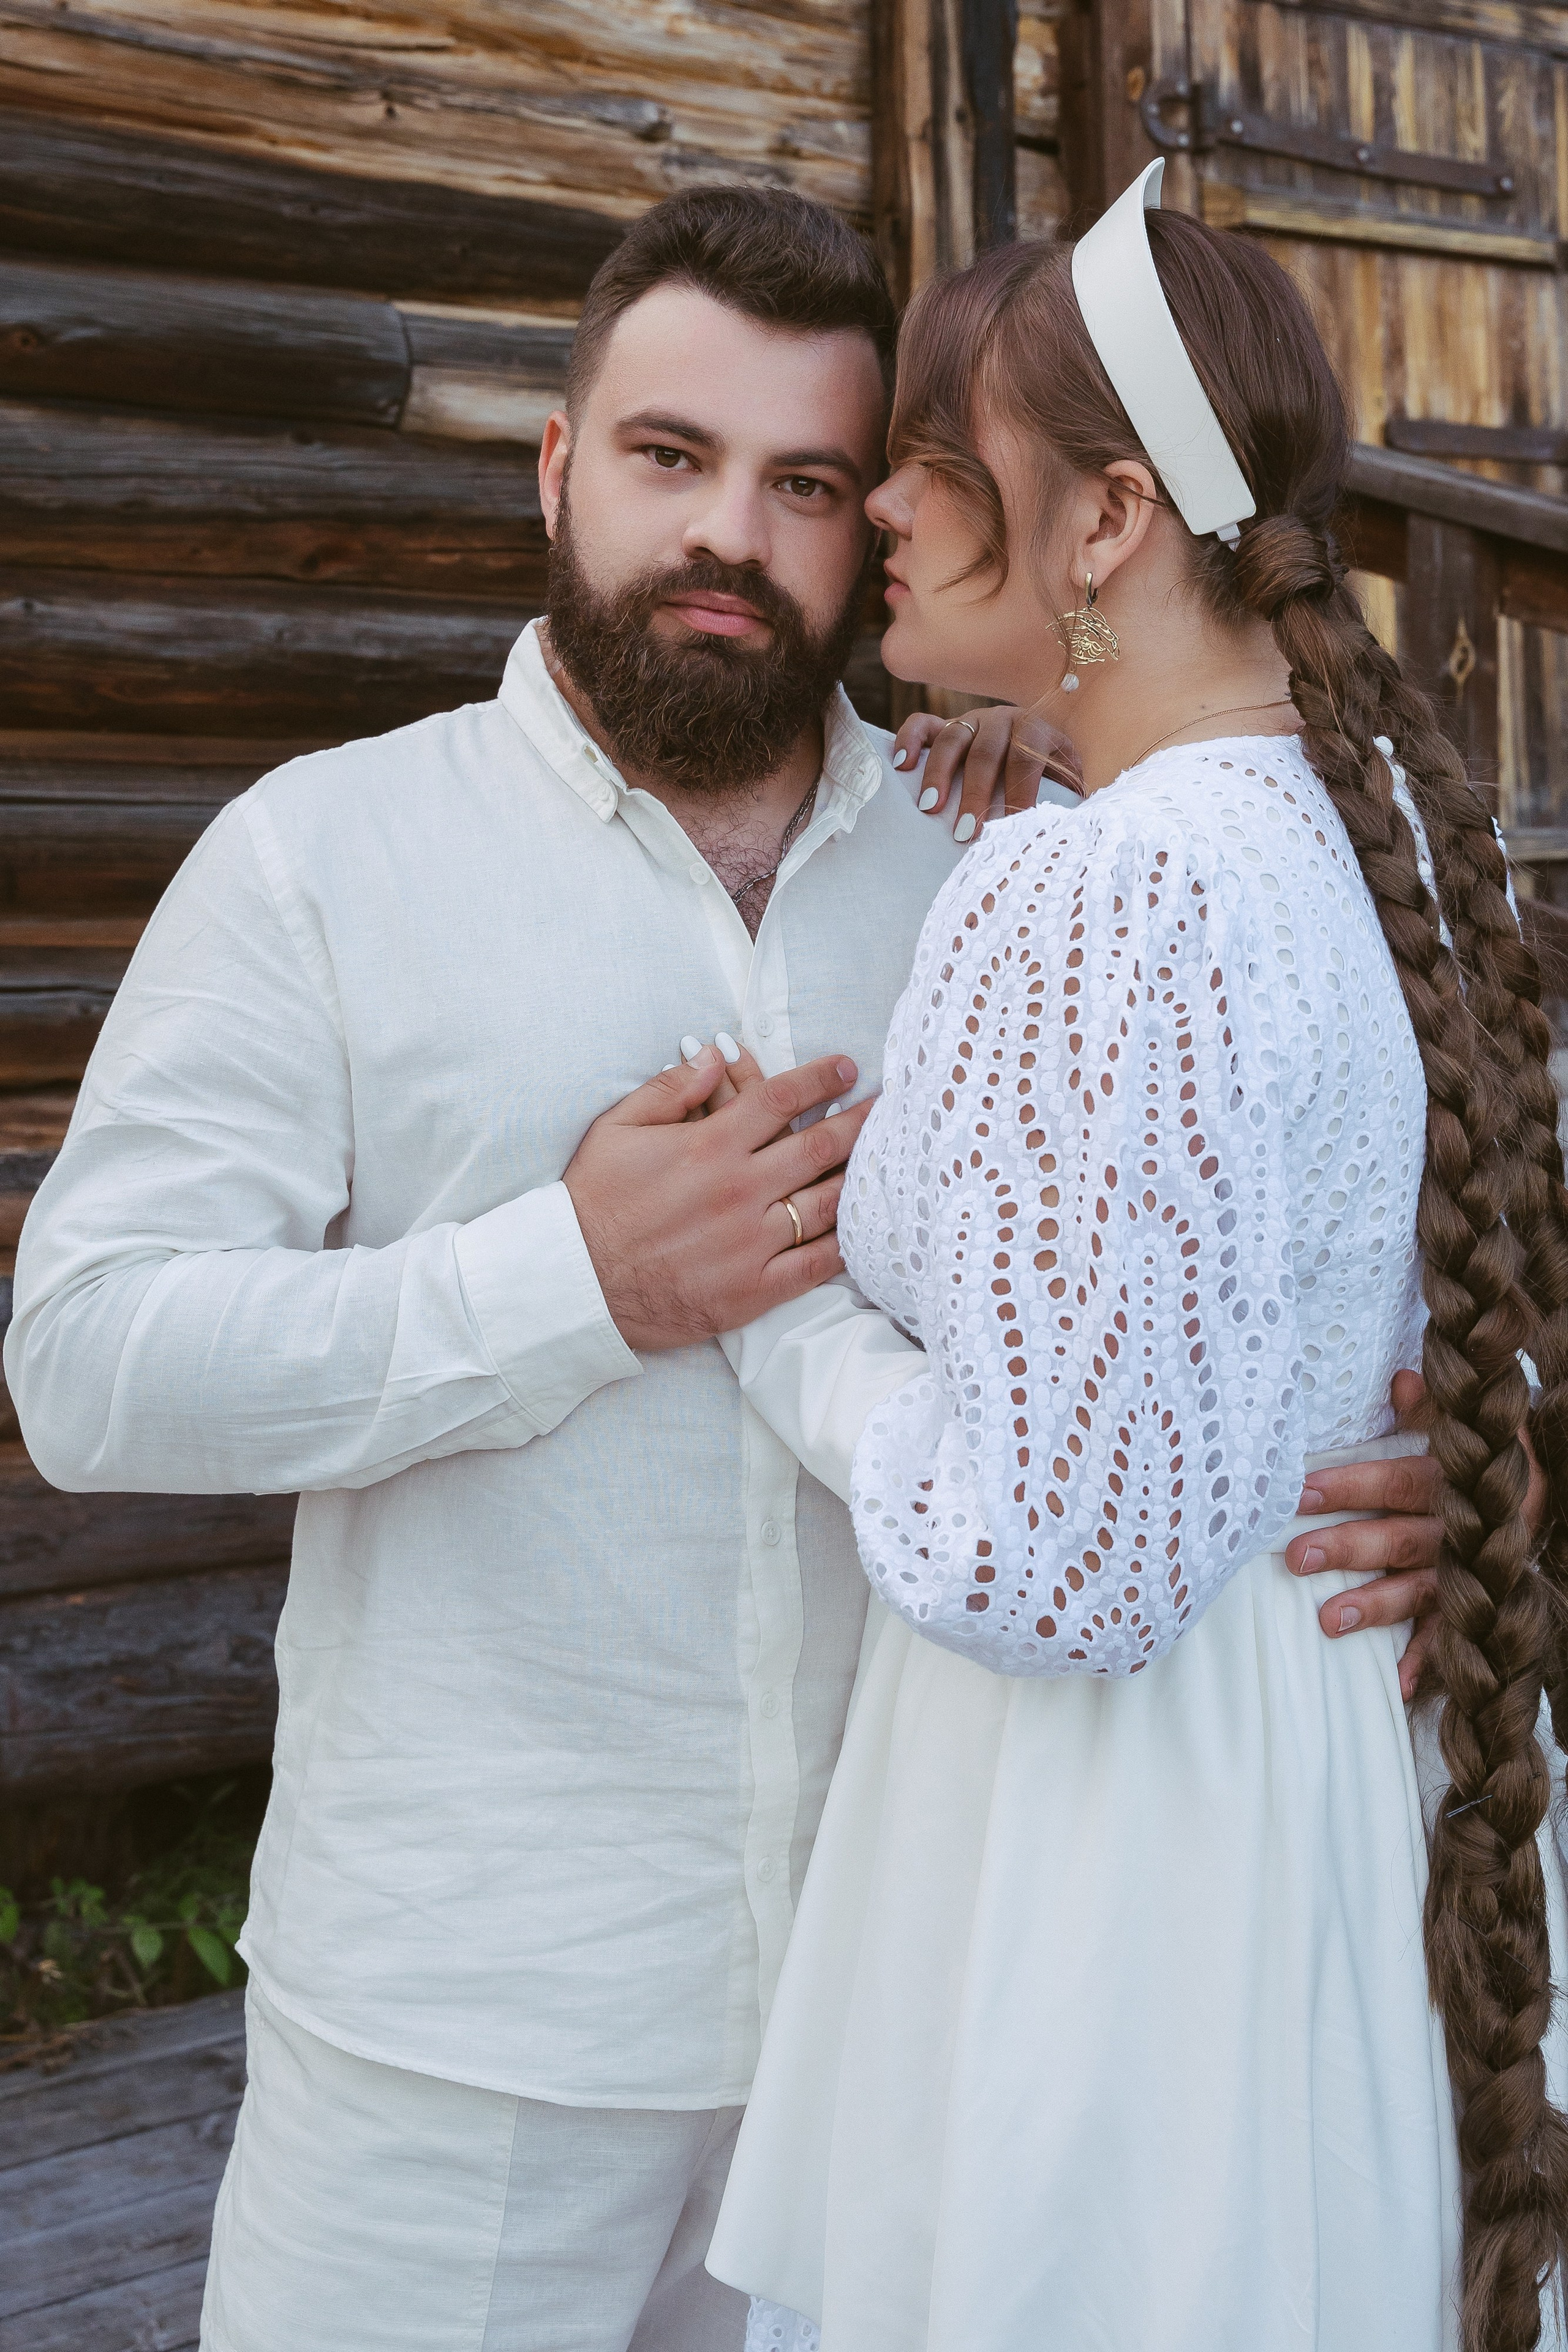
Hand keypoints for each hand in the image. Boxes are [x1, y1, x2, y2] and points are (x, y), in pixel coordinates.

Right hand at [563, 1046, 872, 1352]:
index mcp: (708, 1147)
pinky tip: (866, 1229)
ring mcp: (751, 1242)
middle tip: (891, 1107)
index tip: (848, 1067)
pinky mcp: (754, 1289)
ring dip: (862, 1178)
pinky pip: (814, 1264)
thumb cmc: (593, 1203)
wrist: (576, 1284)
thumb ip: (670, 1089)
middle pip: (818, 1147)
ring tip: (890, 1161)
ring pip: (826, 1203)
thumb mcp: (616, 1129)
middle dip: (861, 1122)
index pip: (780, 1100)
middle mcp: (738, 1191)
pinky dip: (846, 1245)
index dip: (820, 1079)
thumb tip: (716, 1055)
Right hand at [895, 705, 1081, 844]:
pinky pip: (922, 724)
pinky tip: (902, 765)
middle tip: (965, 832)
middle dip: (975, 794)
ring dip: (938, 774)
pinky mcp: (943, 724)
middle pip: (986, 753)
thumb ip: (1067, 800)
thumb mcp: (1067, 783)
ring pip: (952, 739)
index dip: (1019, 791)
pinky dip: (909, 740)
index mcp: (1035, 732)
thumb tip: (1065, 831)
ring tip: (929, 807)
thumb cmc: (1049, 777)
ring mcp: (970, 721)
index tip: (1012, 826)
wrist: (1034, 744)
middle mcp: (1002, 721)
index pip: (1026, 760)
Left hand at [1284, 1368, 1548, 1701]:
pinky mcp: (1481, 1600)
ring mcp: (1471, 1569)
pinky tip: (1396, 1683)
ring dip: (1375, 1607)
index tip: (1298, 1492)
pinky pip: (1453, 1635)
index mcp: (1453, 1479)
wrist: (1549, 1484)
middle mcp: (1462, 1527)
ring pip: (1419, 1589)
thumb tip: (1401, 1379)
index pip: (1395, 1482)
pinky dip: (1427, 1661)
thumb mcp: (1468, 1419)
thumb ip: (1431, 1406)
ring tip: (1328, 1622)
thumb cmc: (1491, 1449)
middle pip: (1400, 1538)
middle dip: (1349, 1549)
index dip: (1349, 1486)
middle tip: (1297, 1557)